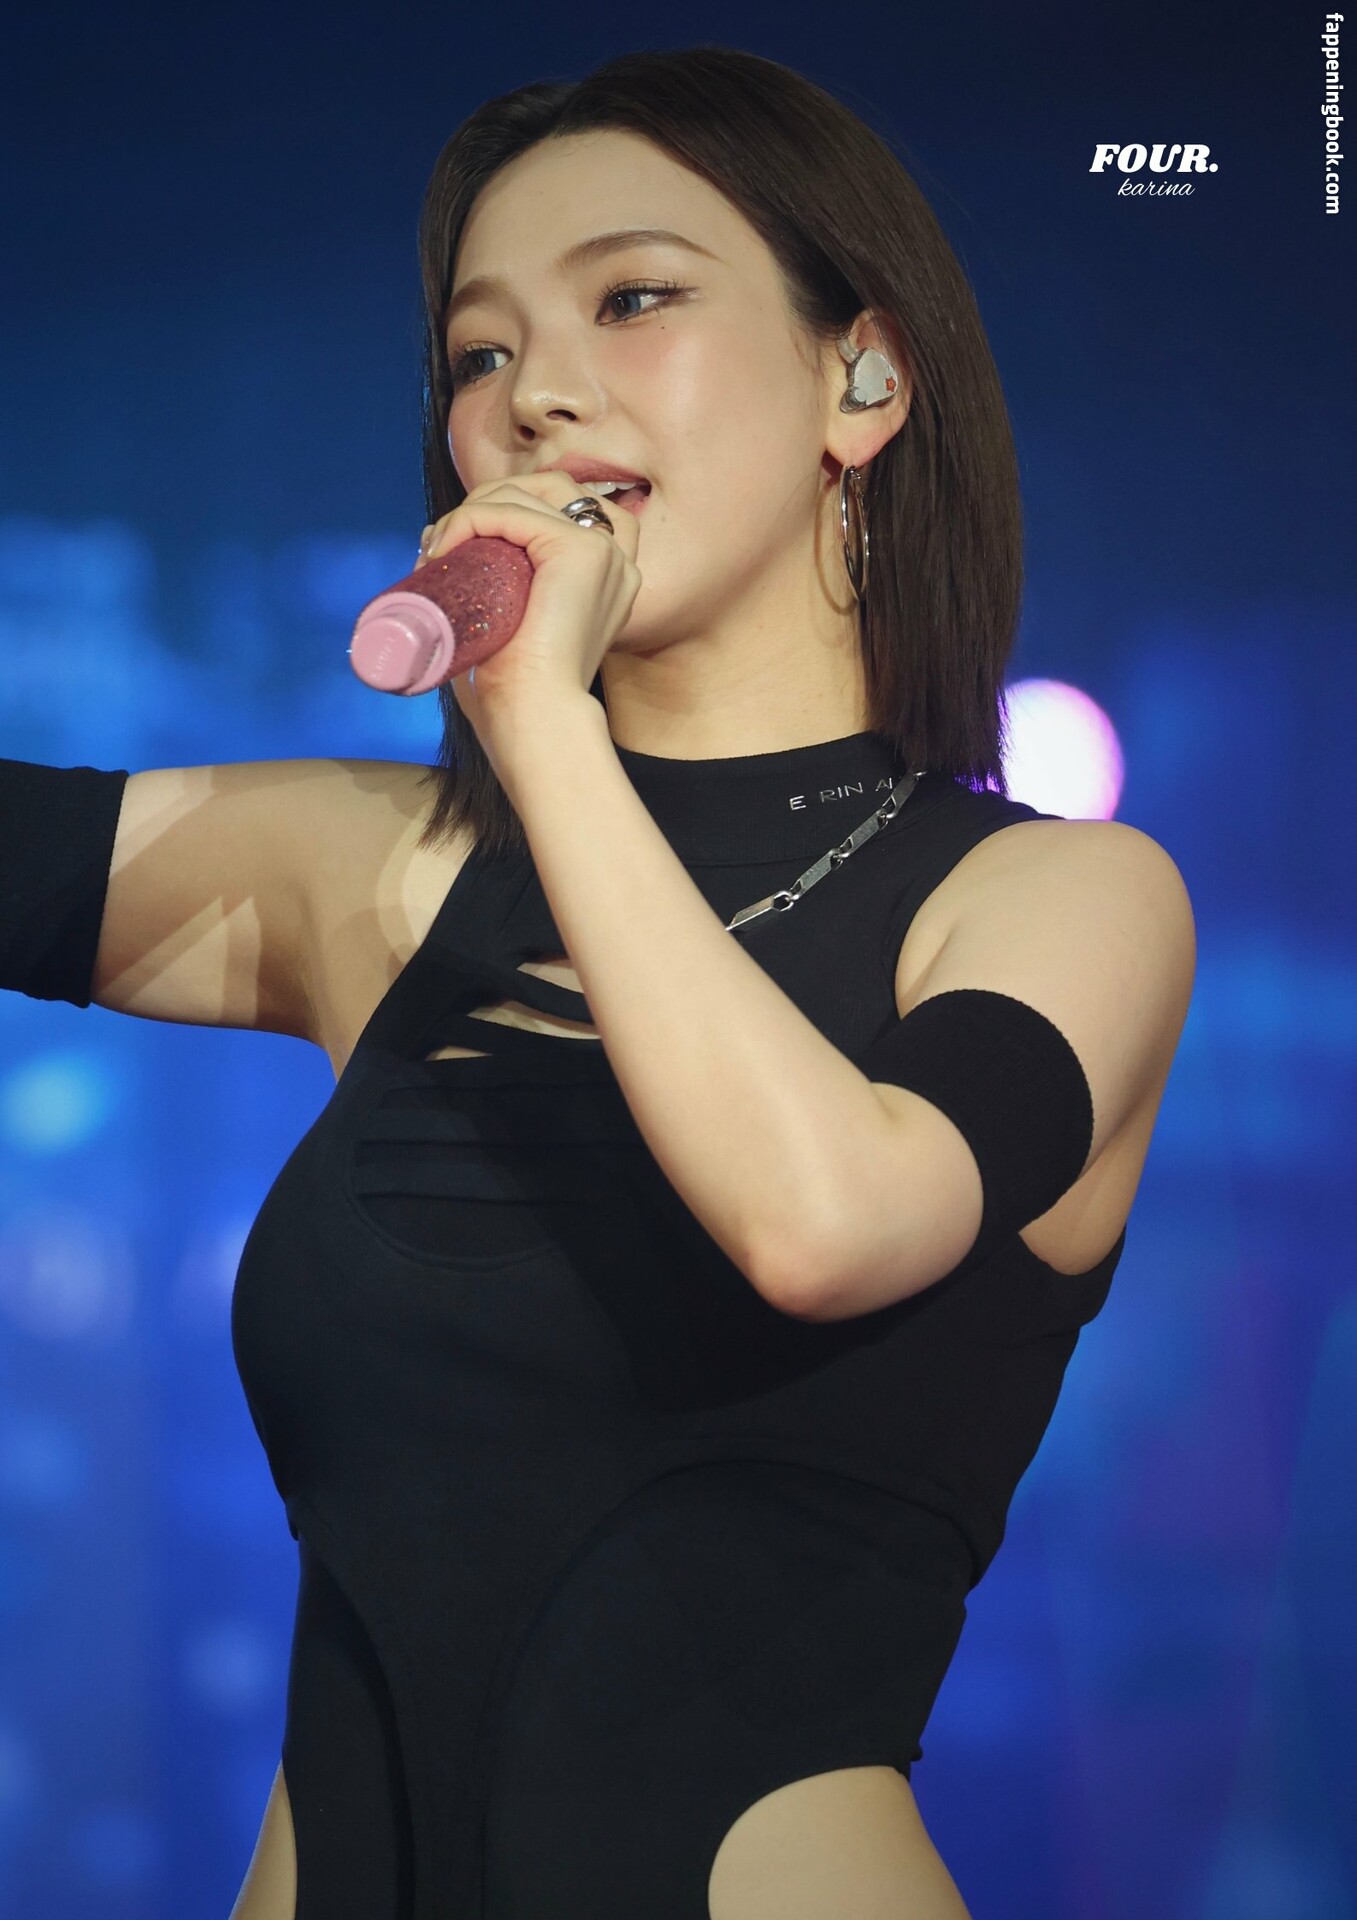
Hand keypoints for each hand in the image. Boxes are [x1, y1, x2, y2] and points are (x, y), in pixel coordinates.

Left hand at [414, 469, 641, 778]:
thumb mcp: (508, 624)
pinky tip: (445, 549)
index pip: (558, 508)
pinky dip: (469, 521)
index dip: (504, 510)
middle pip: (546, 489)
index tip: (455, 545)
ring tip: (438, 552)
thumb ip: (494, 587)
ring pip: (526, 493)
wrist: (534, 719)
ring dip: (471, 511)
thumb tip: (438, 551)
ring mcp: (602, 551)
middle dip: (486, 502)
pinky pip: (512, 512)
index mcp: (605, 577)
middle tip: (440, 544)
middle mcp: (614, 559)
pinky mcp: (580, 550)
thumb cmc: (515, 692)